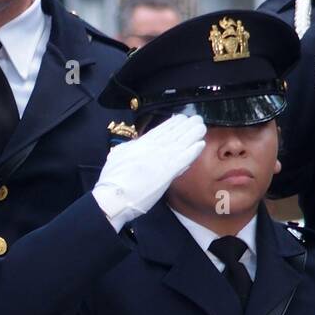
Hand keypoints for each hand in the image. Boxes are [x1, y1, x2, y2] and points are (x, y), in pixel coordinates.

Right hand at [92, 113, 206, 229]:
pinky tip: (200, 145)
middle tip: (197, 119)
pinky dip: (192, 152)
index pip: (160, 131)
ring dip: (192, 134)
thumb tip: (136, 144)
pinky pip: (183, 159)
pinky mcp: (167, 172)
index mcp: (140, 144)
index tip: (181, 118)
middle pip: (173, 134)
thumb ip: (130, 148)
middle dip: (185, 126)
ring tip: (201, 127)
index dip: (172, 123)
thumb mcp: (118, 156)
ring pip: (180, 143)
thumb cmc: (112, 180)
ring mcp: (161, 160)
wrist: (114, 196)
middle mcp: (152, 148)